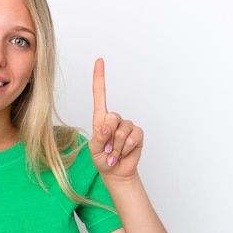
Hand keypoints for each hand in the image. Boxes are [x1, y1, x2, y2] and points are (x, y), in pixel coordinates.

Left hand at [89, 58, 143, 180]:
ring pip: (123, 130)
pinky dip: (127, 147)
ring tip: (115, 153)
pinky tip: (124, 153)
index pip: (99, 95)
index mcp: (100, 119)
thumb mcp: (95, 149)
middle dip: (108, 136)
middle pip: (112, 117)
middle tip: (107, 148)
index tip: (99, 61)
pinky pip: (134, 136)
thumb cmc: (103, 159)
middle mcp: (114, 119)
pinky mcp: (138, 133)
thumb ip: (99, 137)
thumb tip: (106, 125)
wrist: (116, 172)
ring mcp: (127, 125)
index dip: (99, 78)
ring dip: (117, 146)